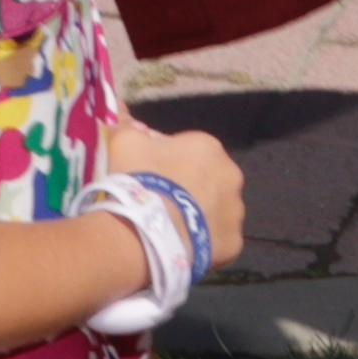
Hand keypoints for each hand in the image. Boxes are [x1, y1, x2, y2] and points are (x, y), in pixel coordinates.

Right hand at [105, 118, 249, 273]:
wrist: (146, 233)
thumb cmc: (138, 181)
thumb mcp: (125, 143)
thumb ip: (128, 126)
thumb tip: (122, 109)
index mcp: (209, 147)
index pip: (191, 152)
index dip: (169, 166)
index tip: (152, 180)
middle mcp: (232, 175)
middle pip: (209, 181)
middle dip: (190, 191)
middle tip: (162, 207)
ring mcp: (236, 212)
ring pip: (217, 212)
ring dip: (199, 218)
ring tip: (171, 231)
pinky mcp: (234, 243)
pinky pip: (218, 241)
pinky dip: (203, 245)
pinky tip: (182, 249)